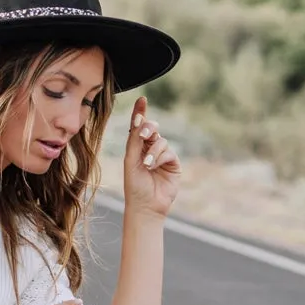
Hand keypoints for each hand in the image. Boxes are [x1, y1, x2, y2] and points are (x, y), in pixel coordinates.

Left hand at [124, 96, 180, 217]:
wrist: (146, 206)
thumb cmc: (134, 185)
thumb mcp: (130, 160)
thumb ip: (134, 140)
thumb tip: (139, 120)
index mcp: (136, 148)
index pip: (138, 127)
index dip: (140, 112)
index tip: (142, 99)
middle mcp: (149, 149)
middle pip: (152, 129)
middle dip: (149, 128)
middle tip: (144, 133)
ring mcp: (162, 156)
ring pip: (161, 140)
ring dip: (153, 150)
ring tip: (147, 164)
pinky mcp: (173, 164)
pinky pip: (169, 152)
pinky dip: (160, 157)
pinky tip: (153, 166)